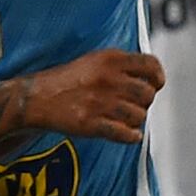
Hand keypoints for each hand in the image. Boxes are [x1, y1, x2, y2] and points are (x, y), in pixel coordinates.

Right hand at [17, 50, 163, 143]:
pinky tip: (127, 134)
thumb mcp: (95, 60)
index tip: (156, 84)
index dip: (157, 77)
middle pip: (148, 94)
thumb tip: (150, 76)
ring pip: (139, 116)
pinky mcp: (92, 124)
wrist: (37, 98)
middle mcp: (108, 79)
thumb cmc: (68, 80)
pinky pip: (126, 134)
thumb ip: (122, 65)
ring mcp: (100, 102)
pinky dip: (131, 136)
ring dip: (135, 120)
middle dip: (145, 102)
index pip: (151, 65)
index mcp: (110, 59)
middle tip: (134, 105)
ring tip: (124, 118)